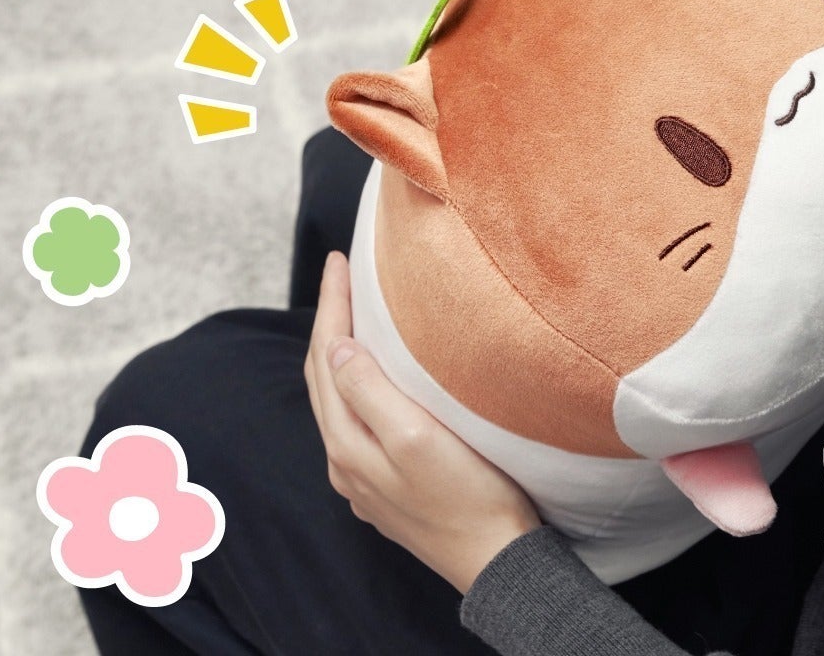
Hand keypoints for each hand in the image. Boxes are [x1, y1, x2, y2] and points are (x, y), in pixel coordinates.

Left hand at [303, 251, 540, 593]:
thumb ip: (371, 392)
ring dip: (342, 353)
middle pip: (325, 378)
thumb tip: (338, 347)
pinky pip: (361, 423)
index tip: (337, 260)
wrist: (498, 562)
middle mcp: (348, 462)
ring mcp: (368, 478)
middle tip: (342, 275)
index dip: (331, 306)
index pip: (326, 358)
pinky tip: (377, 379)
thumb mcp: (417, 438)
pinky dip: (360, 386)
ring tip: (355, 315)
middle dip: (331, 322)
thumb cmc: (469, 498)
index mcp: (348, 444)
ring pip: (340, 401)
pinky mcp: (392, 488)